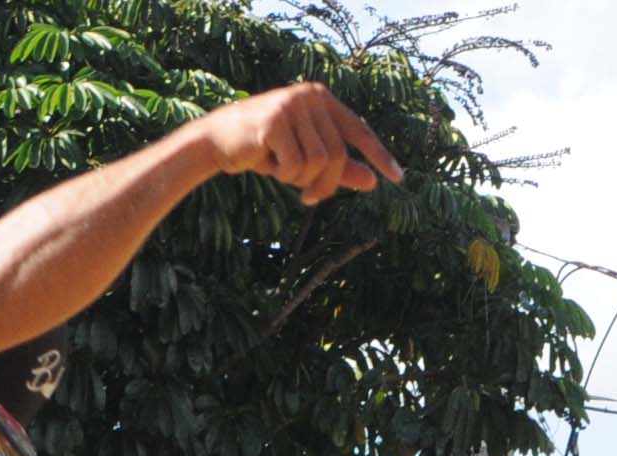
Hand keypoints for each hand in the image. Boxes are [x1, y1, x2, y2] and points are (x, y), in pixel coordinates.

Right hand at [200, 83, 404, 205]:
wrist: (218, 141)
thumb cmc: (265, 149)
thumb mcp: (306, 159)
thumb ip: (339, 168)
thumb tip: (373, 182)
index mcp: (322, 98)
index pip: (359, 131)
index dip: (379, 156)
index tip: (398, 178)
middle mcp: (310, 95)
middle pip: (337, 155)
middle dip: (325, 184)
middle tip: (308, 198)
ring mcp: (292, 104)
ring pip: (319, 162)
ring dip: (300, 179)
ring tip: (281, 170)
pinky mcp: (274, 120)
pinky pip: (295, 164)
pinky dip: (283, 174)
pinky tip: (267, 164)